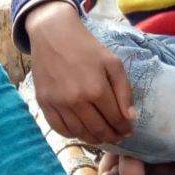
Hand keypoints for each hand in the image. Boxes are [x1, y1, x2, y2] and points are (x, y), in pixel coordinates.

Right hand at [26, 1, 134, 143]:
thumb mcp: (113, 63)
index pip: (115, 120)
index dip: (124, 128)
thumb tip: (130, 118)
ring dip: (95, 139)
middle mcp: (76, 101)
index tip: (128, 130)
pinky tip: (82, 132)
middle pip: (99, 131)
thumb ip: (124, 91)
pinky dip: (73, 135)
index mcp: (96, 89)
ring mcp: (58, 104)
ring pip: (80, 134)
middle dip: (112, 137)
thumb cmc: (87, 47)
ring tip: (103, 136)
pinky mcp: (44, 104)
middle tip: (118, 136)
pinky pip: (60, 129)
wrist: (53, 35)